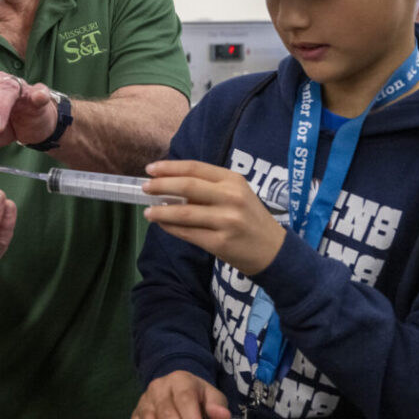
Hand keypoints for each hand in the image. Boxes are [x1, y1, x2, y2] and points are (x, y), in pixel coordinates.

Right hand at [127, 370, 230, 418]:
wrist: (178, 393)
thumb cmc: (198, 399)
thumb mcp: (212, 397)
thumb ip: (217, 405)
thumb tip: (221, 415)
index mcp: (179, 380)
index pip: (184, 399)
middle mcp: (157, 388)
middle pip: (165, 414)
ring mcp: (143, 402)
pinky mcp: (134, 417)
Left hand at [142, 160, 287, 276]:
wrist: (274, 250)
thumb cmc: (249, 217)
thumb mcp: (236, 194)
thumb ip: (208, 187)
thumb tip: (168, 185)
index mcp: (233, 180)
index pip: (194, 168)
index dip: (169, 167)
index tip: (150, 169)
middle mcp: (231, 197)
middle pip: (187, 186)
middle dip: (160, 186)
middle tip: (144, 188)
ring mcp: (227, 221)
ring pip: (184, 212)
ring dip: (161, 211)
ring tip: (148, 211)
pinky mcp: (221, 243)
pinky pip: (188, 233)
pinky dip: (170, 228)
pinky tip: (162, 224)